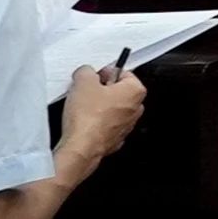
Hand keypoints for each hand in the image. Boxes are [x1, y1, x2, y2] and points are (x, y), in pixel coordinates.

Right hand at [51, 63, 145, 182]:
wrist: (81, 147)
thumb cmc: (88, 117)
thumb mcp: (83, 81)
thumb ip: (86, 71)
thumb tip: (86, 72)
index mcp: (135, 91)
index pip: (123, 73)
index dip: (105, 73)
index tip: (94, 76)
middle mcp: (136, 109)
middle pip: (118, 91)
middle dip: (101, 90)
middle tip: (86, 91)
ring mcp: (126, 125)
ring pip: (111, 108)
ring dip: (97, 106)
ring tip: (81, 107)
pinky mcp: (114, 138)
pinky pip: (104, 124)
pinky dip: (95, 122)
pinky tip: (83, 121)